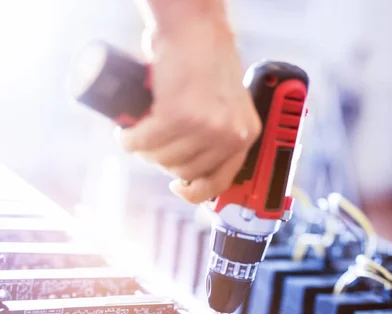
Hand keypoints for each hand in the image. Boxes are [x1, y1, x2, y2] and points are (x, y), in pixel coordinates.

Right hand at [119, 14, 260, 202]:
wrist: (195, 24)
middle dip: (162, 160)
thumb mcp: (227, 103)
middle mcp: (229, 134)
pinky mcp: (177, 115)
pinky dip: (129, 139)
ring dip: (143, 150)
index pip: (220, 181)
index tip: (180, 186)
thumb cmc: (207, 57)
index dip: (195, 190)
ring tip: (138, 134)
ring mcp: (204, 127)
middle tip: (152, 143)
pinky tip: (126, 132)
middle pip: (184, 171)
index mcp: (244, 134)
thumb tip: (193, 164)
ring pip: (162, 159)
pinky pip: (144, 142)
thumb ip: (219, 132)